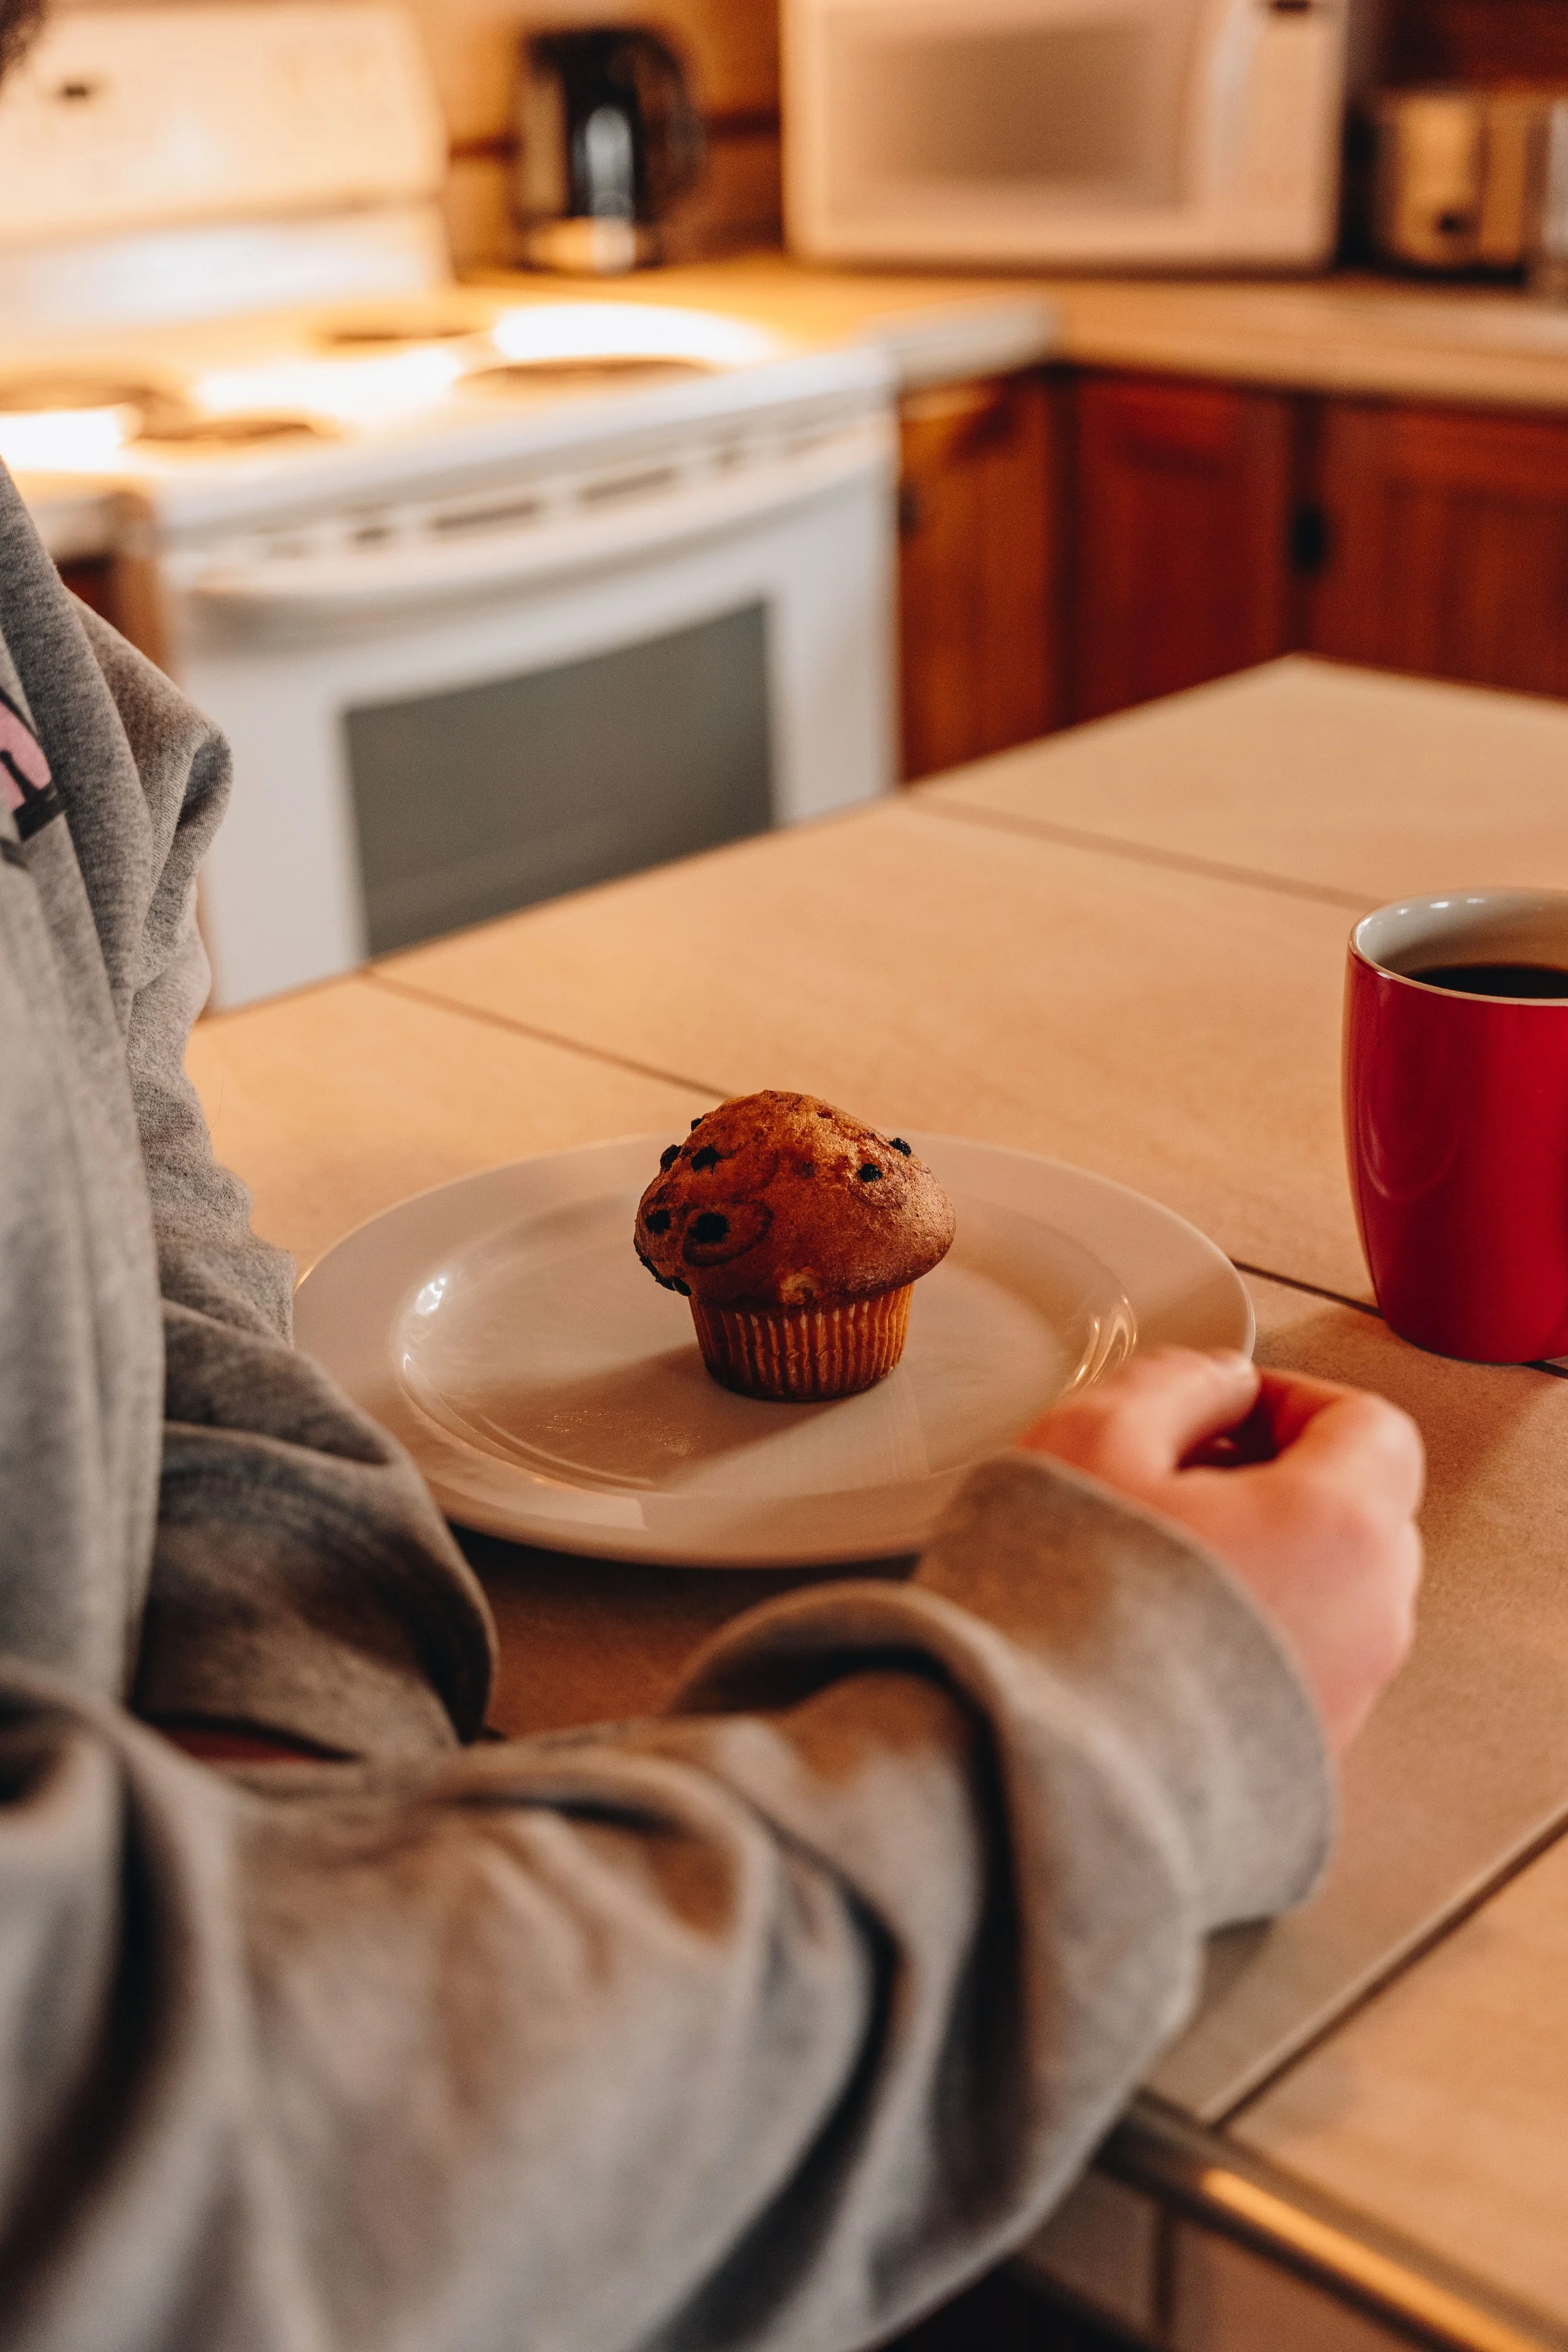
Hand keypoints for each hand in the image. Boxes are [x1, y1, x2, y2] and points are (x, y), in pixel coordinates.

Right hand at [1018, 1348, 1424, 1754]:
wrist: (1044, 1780)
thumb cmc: (1069, 1618)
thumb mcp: (1091, 1441)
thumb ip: (1170, 1382)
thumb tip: (1213, 1381)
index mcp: (1339, 1524)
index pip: (1370, 1425)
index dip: (1291, 1397)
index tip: (1225, 1405)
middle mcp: (1367, 1615)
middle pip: (1355, 1509)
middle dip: (1272, 1477)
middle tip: (1178, 1473)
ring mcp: (1343, 1695)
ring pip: (1327, 1592)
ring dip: (1258, 1558)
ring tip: (1152, 1560)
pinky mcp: (1305, 1757)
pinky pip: (1297, 1665)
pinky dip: (1246, 1634)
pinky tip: (1153, 1636)